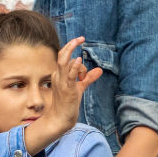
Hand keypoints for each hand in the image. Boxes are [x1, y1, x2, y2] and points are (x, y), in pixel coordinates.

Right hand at [22, 37, 101, 155]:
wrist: (60, 119)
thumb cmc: (68, 103)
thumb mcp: (79, 87)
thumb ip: (88, 78)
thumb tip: (99, 70)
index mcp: (59, 74)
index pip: (64, 57)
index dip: (71, 49)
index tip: (80, 40)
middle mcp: (58, 76)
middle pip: (61, 55)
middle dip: (70, 45)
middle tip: (81, 38)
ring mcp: (62, 82)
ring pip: (64, 62)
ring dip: (72, 52)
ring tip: (79, 42)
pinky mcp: (67, 89)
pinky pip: (69, 76)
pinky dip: (74, 67)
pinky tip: (80, 61)